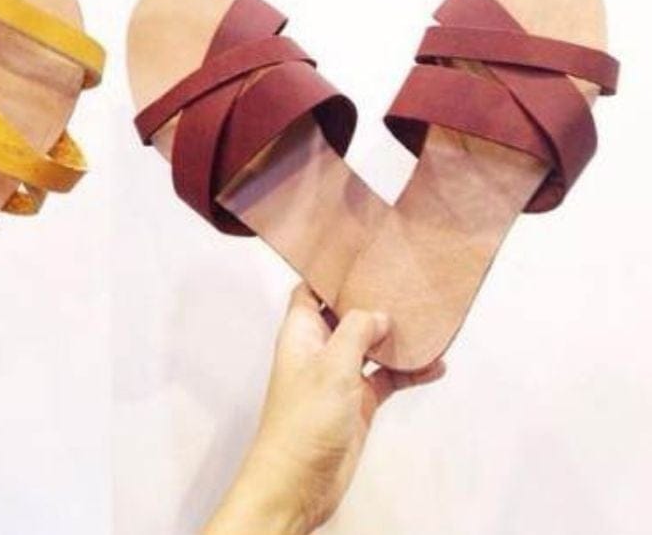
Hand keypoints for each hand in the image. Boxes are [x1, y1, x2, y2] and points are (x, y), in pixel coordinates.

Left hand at [205, 286, 444, 534]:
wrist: (299, 481)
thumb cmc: (304, 420)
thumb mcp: (332, 366)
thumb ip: (355, 332)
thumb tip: (378, 312)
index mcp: (300, 331)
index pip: (312, 289)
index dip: (332, 272)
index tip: (361, 254)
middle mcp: (318, 349)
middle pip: (346, 315)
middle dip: (373, 301)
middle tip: (406, 283)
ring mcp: (340, 377)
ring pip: (371, 347)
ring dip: (397, 338)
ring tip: (430, 323)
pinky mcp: (358, 404)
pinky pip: (386, 379)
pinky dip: (408, 372)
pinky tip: (436, 366)